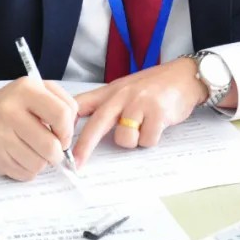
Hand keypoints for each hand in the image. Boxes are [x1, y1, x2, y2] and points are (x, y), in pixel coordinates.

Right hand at [0, 78, 76, 180]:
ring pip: (38, 164)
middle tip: (54, 149)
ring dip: (44, 162)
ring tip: (37, 150)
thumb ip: (64, 103)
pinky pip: (25, 174)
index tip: (63, 134)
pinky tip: (24, 155)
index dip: (68, 130)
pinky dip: (30, 169)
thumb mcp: (41, 89)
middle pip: (50, 146)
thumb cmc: (17, 102)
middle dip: (58, 152)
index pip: (61, 115)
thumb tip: (70, 133)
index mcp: (25, 90)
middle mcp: (9, 111)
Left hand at [71, 58, 205, 165]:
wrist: (184, 77)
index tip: (55, 139)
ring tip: (144, 126)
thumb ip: (106, 105)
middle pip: (96, 124)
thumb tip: (84, 127)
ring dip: (134, 141)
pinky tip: (158, 125)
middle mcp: (121, 96)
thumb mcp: (124, 89)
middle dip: (85, 146)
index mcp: (110, 92)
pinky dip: (152, 139)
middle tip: (77, 163)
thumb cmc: (153, 86)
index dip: (65, 122)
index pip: (81, 105)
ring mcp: (139, 104)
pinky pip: (146, 140)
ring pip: (124, 139)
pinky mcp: (157, 113)